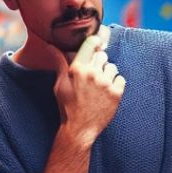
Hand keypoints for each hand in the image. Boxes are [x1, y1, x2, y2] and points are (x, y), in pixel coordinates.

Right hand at [52, 25, 124, 147]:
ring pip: (112, 67)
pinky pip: (121, 79)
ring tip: (99, 86)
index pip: (91, 43)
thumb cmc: (68, 107)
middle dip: (98, 63)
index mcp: (78, 69)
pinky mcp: (116, 93)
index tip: (95, 47)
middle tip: (93, 75)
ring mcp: (105, 83)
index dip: (95, 43)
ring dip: (107, 74)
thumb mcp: (60, 85)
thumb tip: (50, 46)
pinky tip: (107, 92)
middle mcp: (92, 73)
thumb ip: (59, 63)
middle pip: (102, 55)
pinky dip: (116, 84)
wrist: (80, 129)